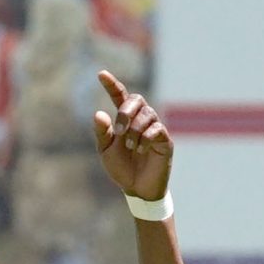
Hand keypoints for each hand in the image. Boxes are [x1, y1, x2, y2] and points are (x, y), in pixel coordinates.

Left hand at [91, 70, 174, 204]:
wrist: (136, 189)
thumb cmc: (121, 167)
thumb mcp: (106, 150)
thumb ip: (102, 133)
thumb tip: (98, 113)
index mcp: (125, 119)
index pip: (120, 96)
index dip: (112, 84)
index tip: (101, 74)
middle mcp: (141, 119)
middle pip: (137, 99)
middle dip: (126, 112)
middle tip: (119, 131)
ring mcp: (154, 128)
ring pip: (147, 114)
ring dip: (134, 130)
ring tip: (130, 147)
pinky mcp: (165, 140)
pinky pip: (156, 129)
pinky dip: (144, 138)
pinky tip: (140, 150)